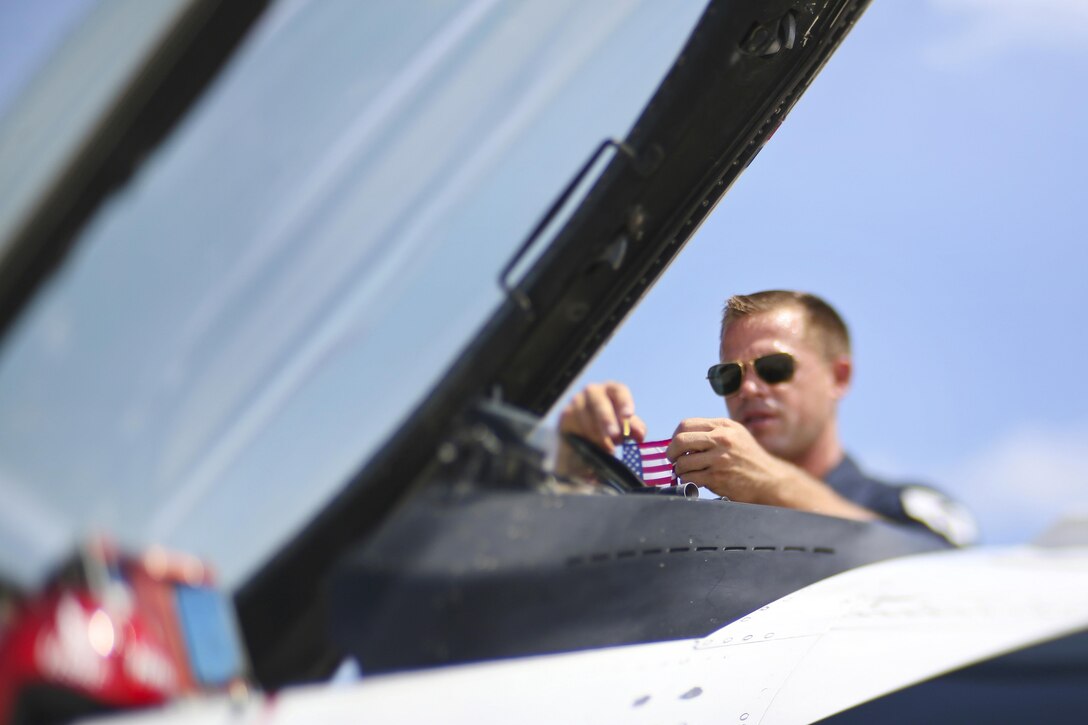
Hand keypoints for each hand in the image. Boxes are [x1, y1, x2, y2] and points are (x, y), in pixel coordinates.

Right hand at [558, 381, 645, 453]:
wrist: (585, 442)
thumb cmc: (610, 429)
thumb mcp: (625, 429)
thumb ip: (634, 429)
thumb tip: (640, 434)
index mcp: (611, 390)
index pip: (619, 391)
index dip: (624, 402)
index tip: (629, 415)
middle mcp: (593, 391)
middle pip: (599, 402)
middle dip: (607, 420)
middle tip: (615, 436)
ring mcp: (577, 401)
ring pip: (586, 416)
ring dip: (597, 434)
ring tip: (608, 448)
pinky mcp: (566, 414)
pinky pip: (575, 426)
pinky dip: (585, 437)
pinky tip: (592, 446)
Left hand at [666, 418, 877, 519]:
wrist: (769, 480)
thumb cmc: (749, 458)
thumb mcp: (735, 435)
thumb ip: (712, 432)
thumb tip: (682, 437)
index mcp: (723, 425)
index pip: (686, 425)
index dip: (675, 436)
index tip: (675, 445)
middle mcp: (722, 439)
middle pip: (680, 440)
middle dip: (671, 451)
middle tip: (672, 458)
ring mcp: (720, 458)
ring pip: (682, 461)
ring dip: (678, 468)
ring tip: (684, 471)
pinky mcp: (717, 477)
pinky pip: (689, 477)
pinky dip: (686, 479)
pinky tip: (692, 480)